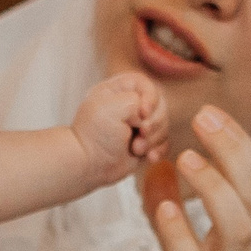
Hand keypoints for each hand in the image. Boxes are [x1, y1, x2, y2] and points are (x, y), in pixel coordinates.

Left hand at [73, 71, 169, 186]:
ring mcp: (137, 126)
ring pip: (163, 126)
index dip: (150, 99)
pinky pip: (163, 143)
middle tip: (141, 133)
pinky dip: (158, 151)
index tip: (143, 114)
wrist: (88, 164)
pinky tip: (149, 157)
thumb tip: (147, 116)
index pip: (146, 85)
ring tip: (136, 149)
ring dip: (153, 139)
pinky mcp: (144, 143)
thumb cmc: (95, 134)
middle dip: (153, 123)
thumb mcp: (113, 106)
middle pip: (159, 106)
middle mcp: (129, 106)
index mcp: (118, 91)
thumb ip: (137, 100)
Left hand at [138, 106, 250, 250]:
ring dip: (215, 192)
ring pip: (238, 233)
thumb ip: (175, 216)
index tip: (213, 114)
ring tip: (186, 159)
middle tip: (206, 118)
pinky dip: (181, 240)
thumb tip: (159, 167)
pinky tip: (163, 212)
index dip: (240, 147)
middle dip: (234, 154)